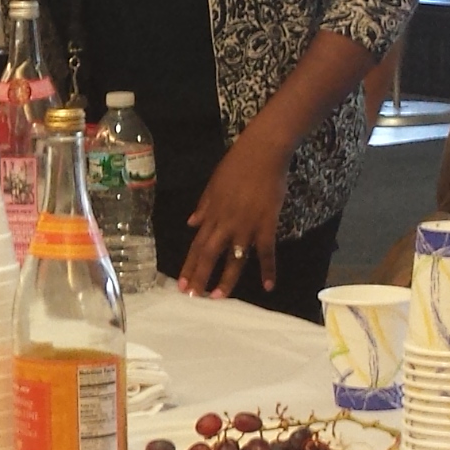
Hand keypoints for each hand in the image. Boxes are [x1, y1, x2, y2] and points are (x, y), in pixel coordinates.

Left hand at [180, 133, 291, 299]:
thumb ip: (203, 207)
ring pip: (234, 258)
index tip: (181, 285)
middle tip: (194, 297)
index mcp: (211, 214)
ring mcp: (246, 226)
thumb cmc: (238, 165)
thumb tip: (191, 223)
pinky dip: (267, 269)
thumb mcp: (213, 185)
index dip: (188, 266)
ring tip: (219, 297)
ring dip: (226, 279)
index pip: (196, 245)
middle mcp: (225, 224)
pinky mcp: (266, 224)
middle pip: (209, 255)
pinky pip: (266, 252)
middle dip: (200, 277)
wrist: (262, 153)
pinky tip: (267, 286)